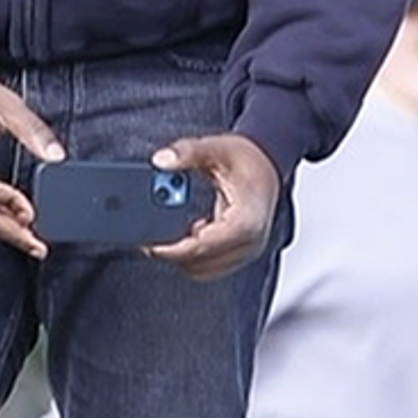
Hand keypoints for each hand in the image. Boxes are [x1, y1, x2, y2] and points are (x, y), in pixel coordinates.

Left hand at [145, 133, 280, 280]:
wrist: (268, 165)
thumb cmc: (247, 159)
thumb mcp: (216, 148)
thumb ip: (188, 152)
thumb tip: (161, 160)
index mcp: (247, 220)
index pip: (204, 246)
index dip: (173, 248)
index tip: (149, 242)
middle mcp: (250, 241)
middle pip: (199, 263)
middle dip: (172, 250)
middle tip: (149, 233)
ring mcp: (246, 250)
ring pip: (202, 270)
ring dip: (182, 254)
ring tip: (169, 229)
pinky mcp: (239, 253)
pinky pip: (208, 266)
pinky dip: (193, 254)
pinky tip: (188, 233)